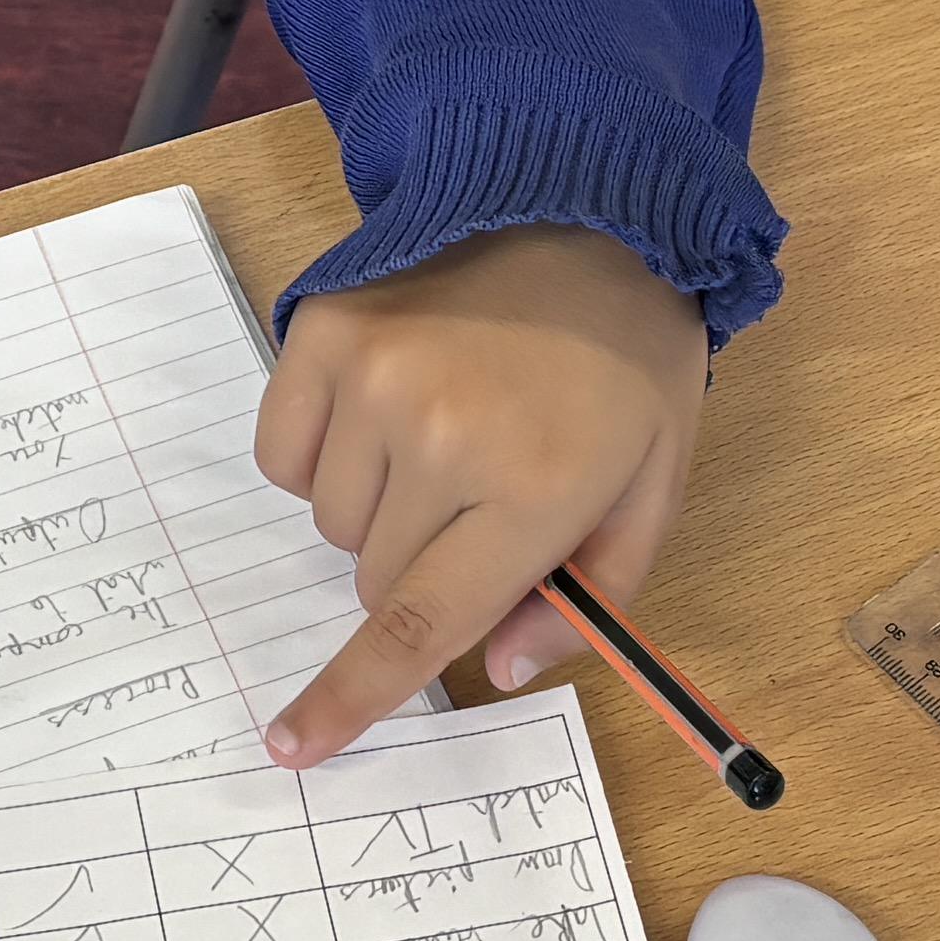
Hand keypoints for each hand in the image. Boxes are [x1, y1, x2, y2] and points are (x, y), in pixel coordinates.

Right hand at [250, 225, 704, 766]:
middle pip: (378, 582)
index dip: (352, 697)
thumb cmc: (628, 354)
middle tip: (478, 501)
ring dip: (379, 510)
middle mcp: (443, 440)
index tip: (294, 744)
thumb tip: (496, 669)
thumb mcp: (655, 483)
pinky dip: (324, 457)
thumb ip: (590, 595)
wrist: (585, 196)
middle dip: (422, 570)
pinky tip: (388, 407)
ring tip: (445, 433)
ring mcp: (373, 380)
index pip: (421, 626)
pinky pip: (285, 456)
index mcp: (534, 490)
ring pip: (332, 523)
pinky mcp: (324, 332)